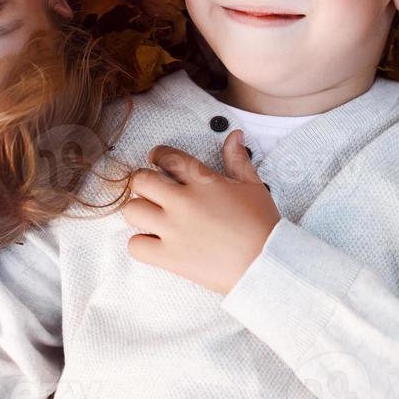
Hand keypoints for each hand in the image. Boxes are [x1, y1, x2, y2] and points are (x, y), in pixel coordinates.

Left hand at [120, 130, 280, 294]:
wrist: (267, 263)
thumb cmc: (262, 224)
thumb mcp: (253, 185)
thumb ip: (238, 159)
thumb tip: (234, 135)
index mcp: (202, 181)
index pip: (167, 157)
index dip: (158, 155)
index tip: (157, 160)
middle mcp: (183, 202)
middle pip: (140, 180)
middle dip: (143, 182)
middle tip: (151, 189)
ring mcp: (173, 230)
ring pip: (132, 210)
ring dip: (138, 210)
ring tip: (150, 216)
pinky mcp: (169, 257)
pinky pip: (135, 245)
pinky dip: (140, 243)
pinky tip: (154, 242)